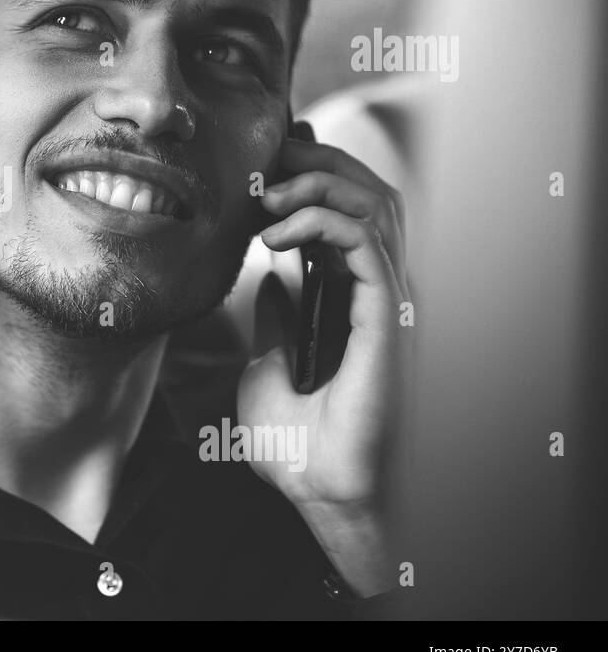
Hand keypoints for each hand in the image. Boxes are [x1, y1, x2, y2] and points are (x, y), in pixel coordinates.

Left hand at [237, 128, 410, 591]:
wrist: (315, 489)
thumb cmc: (296, 444)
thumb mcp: (267, 367)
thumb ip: (275, 323)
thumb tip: (270, 286)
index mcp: (355, 301)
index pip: (350, 212)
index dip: (313, 178)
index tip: (263, 170)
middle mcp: (380, 292)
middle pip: (370, 192)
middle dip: (318, 162)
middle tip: (267, 162)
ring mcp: (390, 300)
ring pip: (376, 203)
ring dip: (318, 182)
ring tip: (266, 195)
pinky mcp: (388, 313)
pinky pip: (364, 241)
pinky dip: (319, 220)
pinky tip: (276, 234)